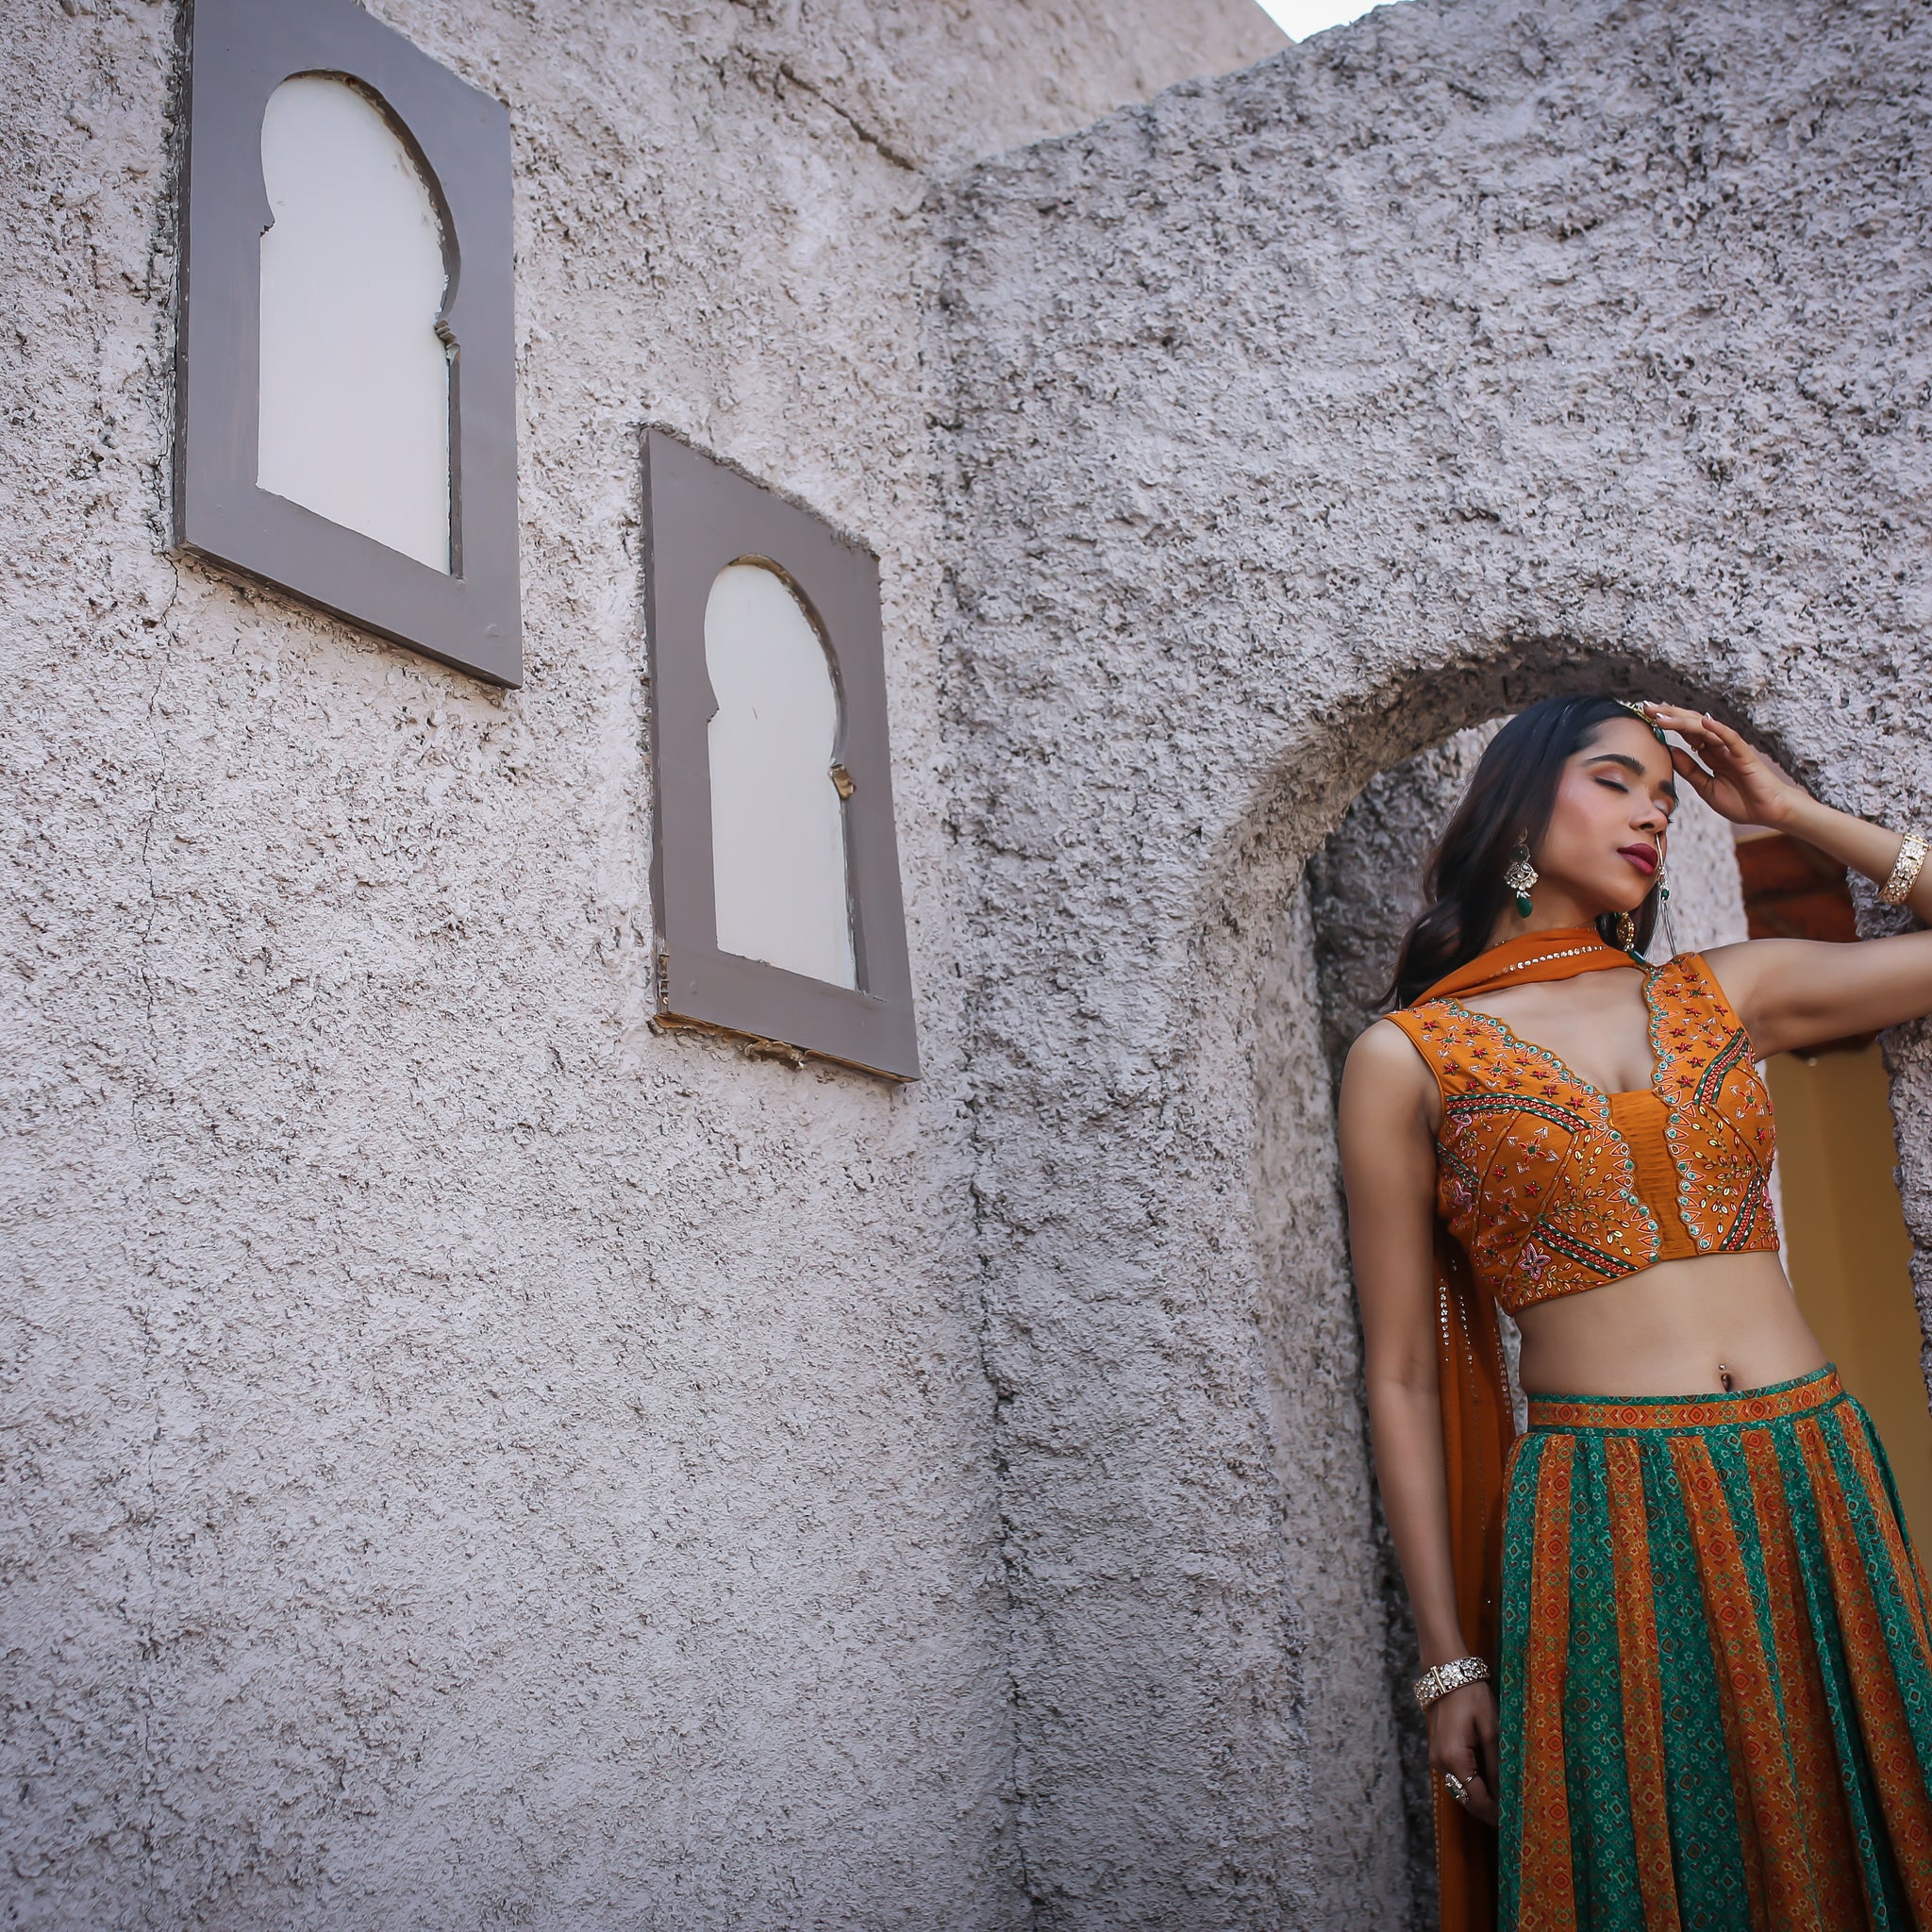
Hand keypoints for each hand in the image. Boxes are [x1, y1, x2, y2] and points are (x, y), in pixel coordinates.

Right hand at [1428, 1680, 1500, 1826]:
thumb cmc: (1471, 1697)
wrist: (1446, 1674)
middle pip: (1466, 1798)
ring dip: (1480, 1798)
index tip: (1513, 1824)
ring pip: (1460, 1789)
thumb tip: (1504, 1794)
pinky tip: (1489, 1784)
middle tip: (1512, 1818)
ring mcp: (1436, 1758)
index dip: (1495, 1813)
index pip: (1476, 1798)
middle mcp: (1440, 1763)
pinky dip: (1471, 1785)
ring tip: (1504, 1802)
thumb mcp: (1491, 1729)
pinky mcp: (1437, 1752)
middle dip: (1487, 1810)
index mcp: (1454, 1758)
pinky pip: (1456, 1777)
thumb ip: (1496, 1764)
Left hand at [1640, 703, 1809, 829]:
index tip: (1646, 716)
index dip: (1667, 724)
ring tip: (1663, 715)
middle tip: (1647, 707)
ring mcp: (1731, 749)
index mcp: (1709, 754)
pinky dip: (1718, 729)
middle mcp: (1719, 747)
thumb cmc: (1740, 801)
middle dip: (1670, 715)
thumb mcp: (1705, 787)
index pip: (1685, 733)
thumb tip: (1670, 751)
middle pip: (1691, 726)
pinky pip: (1731, 739)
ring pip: (1705, 730)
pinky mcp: (1745, 756)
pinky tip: (1704, 722)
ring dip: (1684, 721)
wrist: (1767, 812)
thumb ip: (1689, 769)